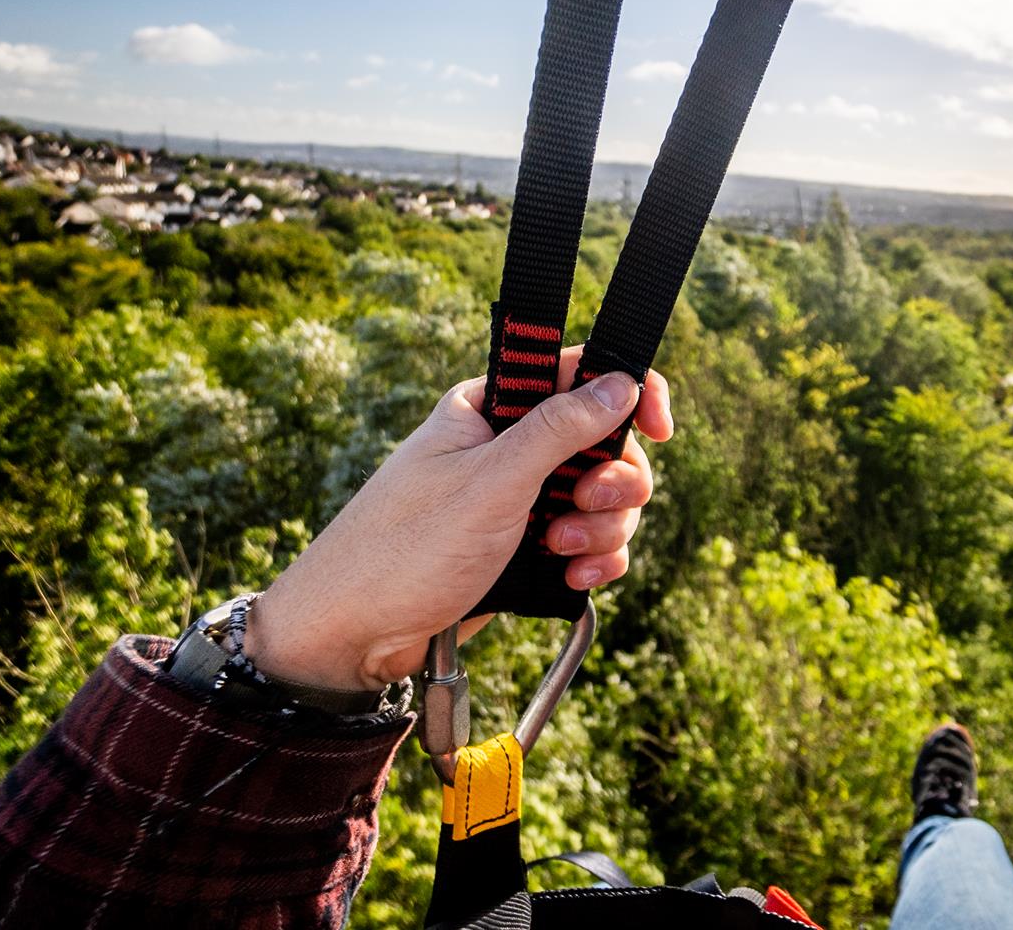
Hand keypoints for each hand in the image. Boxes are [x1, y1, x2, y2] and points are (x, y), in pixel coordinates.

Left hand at [243, 346, 673, 691]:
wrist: (352, 639)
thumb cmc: (403, 552)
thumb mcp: (489, 482)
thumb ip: (559, 429)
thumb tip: (621, 380)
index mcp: (491, 407)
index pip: (579, 372)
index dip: (630, 393)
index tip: (659, 429)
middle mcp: (508, 448)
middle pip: (606, 443)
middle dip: (613, 482)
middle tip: (587, 506)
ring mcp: (521, 501)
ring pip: (604, 498)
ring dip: (601, 529)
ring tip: (561, 553)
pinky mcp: (527, 549)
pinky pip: (590, 543)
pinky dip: (594, 560)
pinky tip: (575, 579)